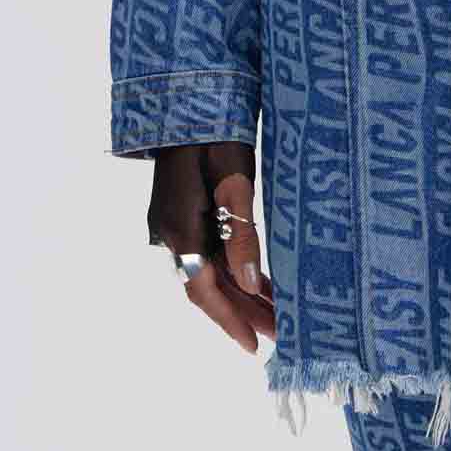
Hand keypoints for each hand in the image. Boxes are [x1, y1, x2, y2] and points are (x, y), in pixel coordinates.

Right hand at [146, 142, 275, 354]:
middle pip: (208, 288)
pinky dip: (230, 271)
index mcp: (181, 230)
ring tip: (275, 315)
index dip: (229, 321)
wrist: (185, 103)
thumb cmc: (214, 132)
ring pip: (208, 273)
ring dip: (238, 295)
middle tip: (280, 334)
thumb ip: (241, 233)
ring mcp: (172, 227)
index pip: (204, 291)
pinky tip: (255, 282)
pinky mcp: (180, 216)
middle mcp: (171, 236)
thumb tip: (250, 283)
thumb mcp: (235, 179)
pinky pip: (207, 254)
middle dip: (242, 314)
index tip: (254, 347)